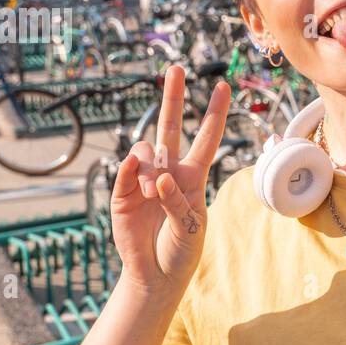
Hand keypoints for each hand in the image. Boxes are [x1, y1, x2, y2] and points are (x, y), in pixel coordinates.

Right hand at [110, 65, 230, 299]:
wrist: (156, 275)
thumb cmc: (181, 251)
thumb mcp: (190, 226)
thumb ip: (176, 200)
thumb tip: (156, 176)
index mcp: (193, 178)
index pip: (206, 139)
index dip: (214, 114)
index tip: (223, 86)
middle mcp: (169, 172)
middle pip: (171, 127)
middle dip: (173, 97)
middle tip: (175, 68)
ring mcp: (144, 180)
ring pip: (146, 149)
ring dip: (151, 167)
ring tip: (153, 194)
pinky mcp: (122, 193)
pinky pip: (126, 170)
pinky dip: (133, 171)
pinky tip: (139, 182)